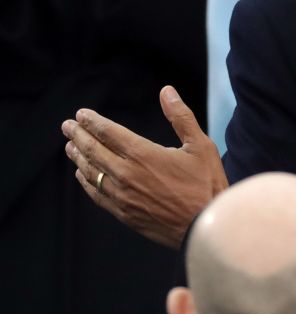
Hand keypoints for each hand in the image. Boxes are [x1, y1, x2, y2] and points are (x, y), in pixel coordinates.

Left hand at [61, 85, 227, 247]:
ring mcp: (122, 195)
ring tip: (70, 146)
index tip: (80, 114)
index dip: (92, 122)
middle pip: (93, 150)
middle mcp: (126, 173)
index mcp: (143, 154)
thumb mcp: (200, 145)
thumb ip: (180, 117)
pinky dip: (86, 180)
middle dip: (78, 135)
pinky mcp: (123, 212)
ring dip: (78, 156)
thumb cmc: (206, 184)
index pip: (108, 132)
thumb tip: (166, 91)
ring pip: (91, 171)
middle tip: (67, 126)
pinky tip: (82, 174)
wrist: (203, 225)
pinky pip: (96, 193)